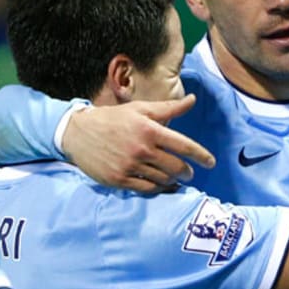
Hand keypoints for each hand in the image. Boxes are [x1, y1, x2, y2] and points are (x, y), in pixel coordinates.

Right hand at [62, 94, 215, 192]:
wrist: (78, 133)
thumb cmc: (114, 118)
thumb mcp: (141, 109)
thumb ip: (169, 108)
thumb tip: (192, 100)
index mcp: (150, 130)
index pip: (184, 146)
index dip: (201, 156)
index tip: (211, 163)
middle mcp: (142, 149)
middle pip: (176, 166)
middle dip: (187, 172)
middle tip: (190, 173)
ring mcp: (130, 166)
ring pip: (162, 179)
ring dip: (173, 180)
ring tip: (176, 179)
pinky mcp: (119, 179)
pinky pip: (146, 189)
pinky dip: (158, 188)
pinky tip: (162, 185)